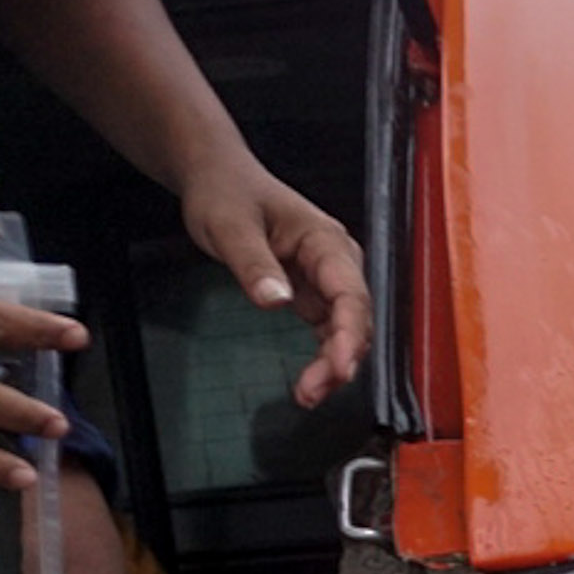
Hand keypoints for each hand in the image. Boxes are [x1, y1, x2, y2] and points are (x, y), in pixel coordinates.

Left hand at [178, 155, 368, 408]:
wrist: (218, 177)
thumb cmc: (226, 192)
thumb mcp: (230, 225)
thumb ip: (254, 264)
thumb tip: (277, 300)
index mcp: (325, 241)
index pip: (351, 295)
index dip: (349, 335)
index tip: (339, 368)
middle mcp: (336, 262)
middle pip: (355, 319)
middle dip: (341, 359)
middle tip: (312, 392)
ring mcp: (327, 279)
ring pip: (346, 330)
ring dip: (334, 365)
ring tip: (309, 395)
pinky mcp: (314, 293)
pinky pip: (329, 331)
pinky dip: (324, 357)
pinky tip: (311, 382)